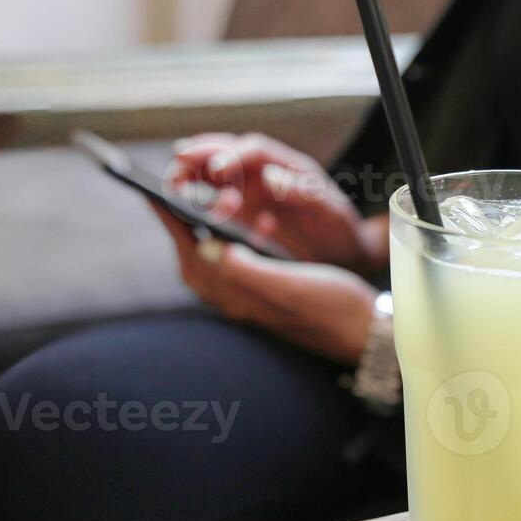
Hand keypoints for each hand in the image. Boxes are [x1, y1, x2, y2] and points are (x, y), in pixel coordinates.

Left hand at [151, 205, 376, 364]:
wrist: (364, 334)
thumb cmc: (333, 309)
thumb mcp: (291, 285)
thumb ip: (248, 269)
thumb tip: (209, 247)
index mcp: (238, 294)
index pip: (192, 250)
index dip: (172, 217)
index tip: (155, 187)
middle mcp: (236, 298)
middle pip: (193, 253)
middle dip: (180, 219)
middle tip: (172, 187)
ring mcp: (247, 298)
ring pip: (208, 258)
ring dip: (199, 227)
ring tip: (194, 201)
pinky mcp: (262, 295)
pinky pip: (228, 263)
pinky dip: (222, 239)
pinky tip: (232, 227)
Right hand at [170, 133, 387, 275]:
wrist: (348, 253)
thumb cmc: (342, 230)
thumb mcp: (330, 212)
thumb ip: (303, 192)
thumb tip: (269, 176)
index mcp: (290, 167)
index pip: (254, 151)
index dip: (232, 155)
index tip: (216, 169)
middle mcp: (268, 173)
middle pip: (228, 153)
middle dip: (200, 156)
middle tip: (176, 167)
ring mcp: (255, 190)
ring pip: (218, 174)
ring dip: (196, 176)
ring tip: (175, 185)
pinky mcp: (247, 211)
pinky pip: (220, 199)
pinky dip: (208, 202)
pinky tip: (205, 213)